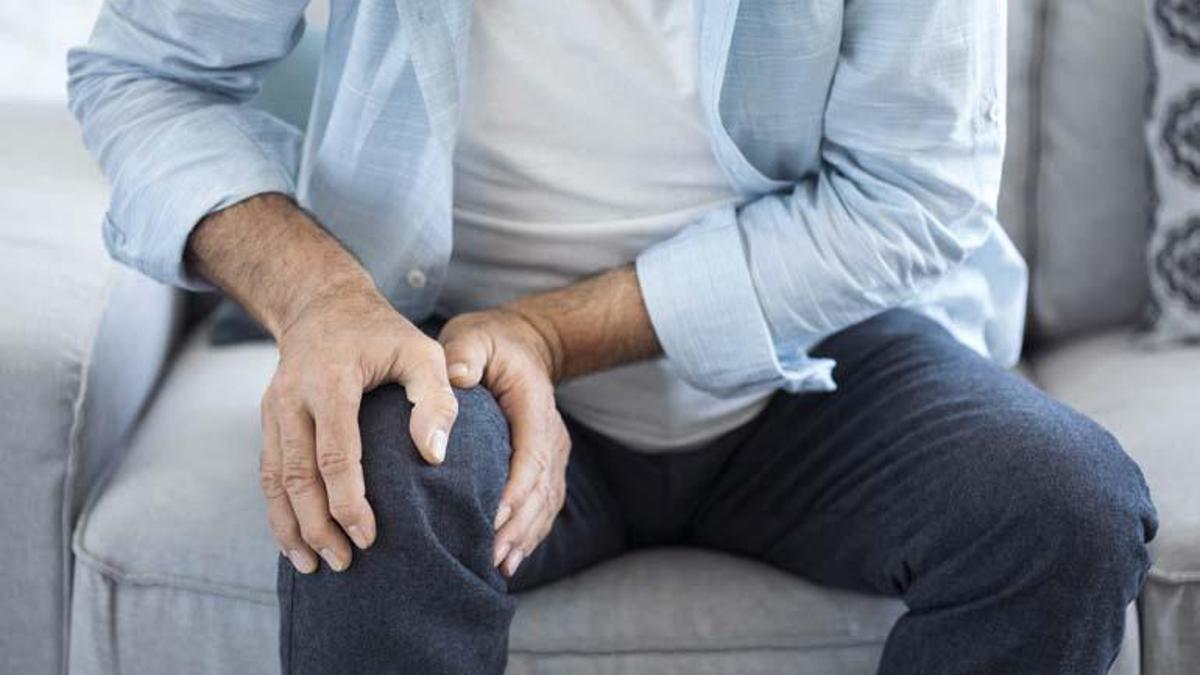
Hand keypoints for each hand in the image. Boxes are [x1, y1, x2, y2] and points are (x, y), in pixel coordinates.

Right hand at [261, 284, 458, 573]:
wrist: (324, 305)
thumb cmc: (384, 334)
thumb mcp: (422, 352)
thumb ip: (435, 399)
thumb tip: (433, 455)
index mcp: (330, 381)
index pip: (334, 454)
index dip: (348, 501)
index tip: (368, 536)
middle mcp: (292, 397)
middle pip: (297, 476)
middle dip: (317, 526)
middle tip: (343, 563)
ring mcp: (273, 409)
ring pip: (273, 480)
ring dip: (291, 527)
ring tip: (313, 565)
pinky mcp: (268, 420)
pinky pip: (268, 473)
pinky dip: (278, 510)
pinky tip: (295, 540)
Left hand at [438, 308, 569, 577]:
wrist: (523, 346)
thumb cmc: (490, 343)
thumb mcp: (473, 336)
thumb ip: (465, 354)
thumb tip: (457, 378)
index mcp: (535, 406)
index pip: (531, 454)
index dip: (516, 489)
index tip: (493, 517)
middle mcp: (551, 434)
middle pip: (542, 488)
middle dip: (519, 525)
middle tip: (491, 555)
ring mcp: (552, 453)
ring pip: (546, 503)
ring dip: (526, 536)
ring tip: (499, 565)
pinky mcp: (545, 466)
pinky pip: (544, 506)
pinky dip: (530, 533)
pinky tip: (510, 559)